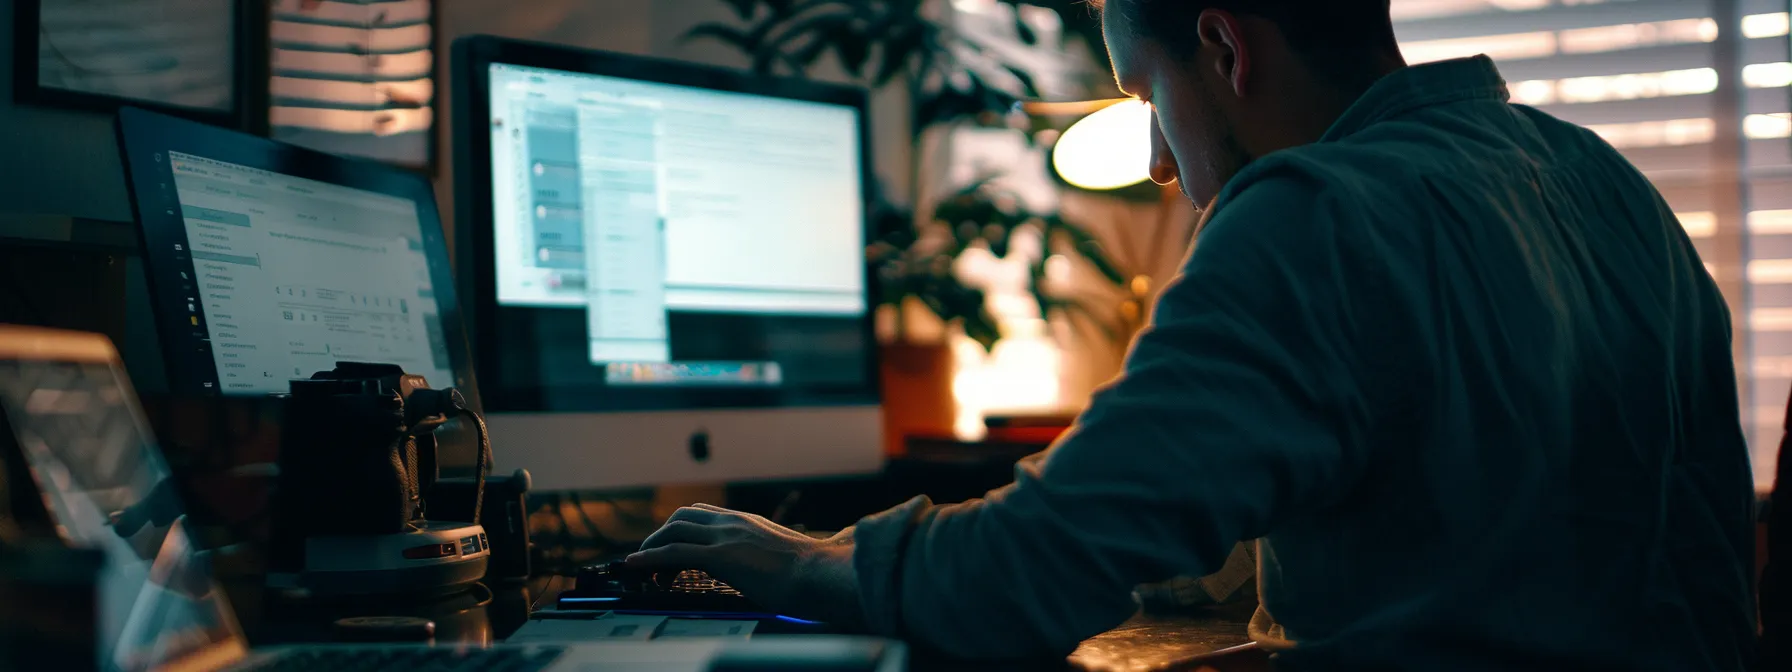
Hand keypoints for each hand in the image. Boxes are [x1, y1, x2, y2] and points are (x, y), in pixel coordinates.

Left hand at [628, 504, 862, 627]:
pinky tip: (635, 565)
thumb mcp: (784, 556)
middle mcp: (734, 522)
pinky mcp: (721, 556)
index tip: (672, 549)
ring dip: (652, 547)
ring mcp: (726, 536)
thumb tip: (771, 569)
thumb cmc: (811, 573)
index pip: (704, 515)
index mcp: (748, 522)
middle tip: (653, 560)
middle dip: (661, 535)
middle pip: (683, 517)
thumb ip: (769, 554)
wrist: (821, 575)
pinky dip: (649, 558)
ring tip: (643, 568)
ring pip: (674, 530)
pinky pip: (673, 553)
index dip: (682, 530)